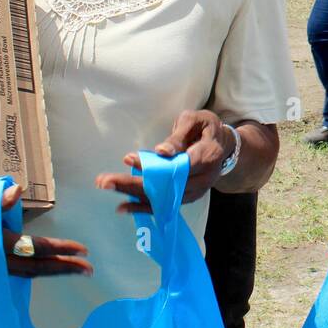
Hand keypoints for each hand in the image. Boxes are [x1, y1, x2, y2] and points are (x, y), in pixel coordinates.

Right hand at [0, 180, 91, 276]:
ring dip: (51, 271)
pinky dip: (34, 271)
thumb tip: (18, 192)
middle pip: (33, 269)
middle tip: (88, 269)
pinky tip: (49, 269)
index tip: (81, 249)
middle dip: (62, 269)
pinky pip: (14, 272)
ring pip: (24, 274)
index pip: (33, 248)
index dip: (58, 249)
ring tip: (75, 269)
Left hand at [99, 109, 233, 213]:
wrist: (223, 145)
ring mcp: (196, 191)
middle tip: (104, 180)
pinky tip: (123, 206)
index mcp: (208, 155)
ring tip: (106, 187)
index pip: (178, 164)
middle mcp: (204, 178)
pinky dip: (144, 207)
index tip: (128, 159)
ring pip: (164, 197)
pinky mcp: (188, 197)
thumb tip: (161, 152)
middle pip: (167, 185)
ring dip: (133, 196)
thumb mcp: (194, 120)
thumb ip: (178, 136)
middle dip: (134, 185)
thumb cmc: (205, 127)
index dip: (154, 166)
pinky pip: (165, 204)